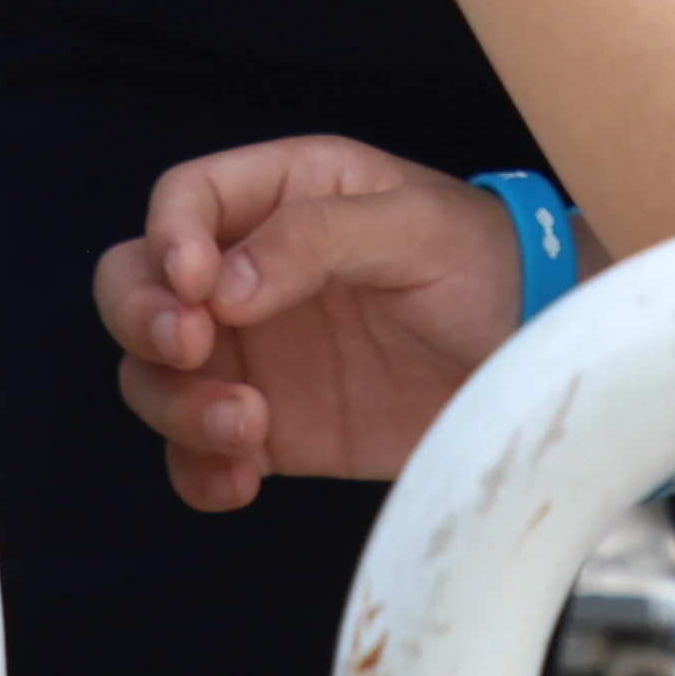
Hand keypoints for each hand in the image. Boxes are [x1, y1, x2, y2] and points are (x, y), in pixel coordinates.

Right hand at [92, 137, 525, 510]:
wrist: (538, 363)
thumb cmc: (485, 265)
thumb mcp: (417, 226)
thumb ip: (319, 236)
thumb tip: (222, 285)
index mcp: (283, 196)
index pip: (185, 201)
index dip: (169, 239)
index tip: (197, 287)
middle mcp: (249, 272)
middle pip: (136, 283)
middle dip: (142, 319)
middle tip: (193, 349)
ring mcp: (252, 353)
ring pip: (153, 374)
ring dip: (176, 403)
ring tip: (251, 426)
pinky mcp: (270, 428)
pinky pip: (194, 453)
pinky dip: (196, 469)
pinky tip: (244, 479)